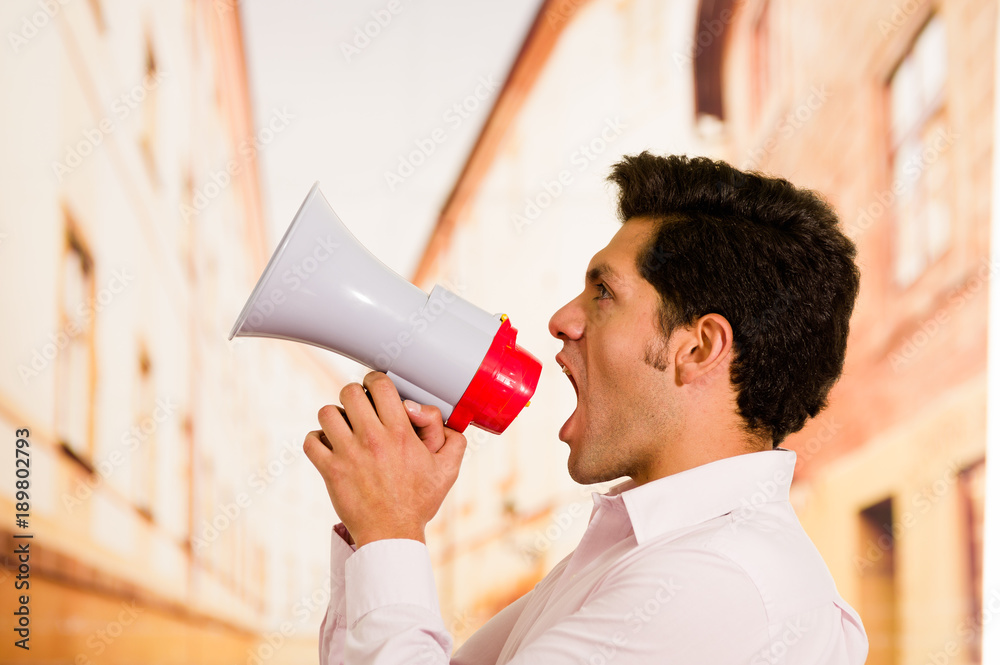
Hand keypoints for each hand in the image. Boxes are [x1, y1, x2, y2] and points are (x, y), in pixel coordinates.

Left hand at [303, 371, 466, 547]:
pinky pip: (311, 441)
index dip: (376, 382)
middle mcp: (373, 439)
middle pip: (349, 392)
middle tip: (360, 409)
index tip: (377, 392)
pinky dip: (317, 440)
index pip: (380, 385)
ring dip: (334, 417)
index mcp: (401, 433)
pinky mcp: (330, 470)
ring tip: (344, 428)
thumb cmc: (419, 502)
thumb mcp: (448, 470)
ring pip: (327, 412)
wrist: (392, 534)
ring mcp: (348, 454)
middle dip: (355, 396)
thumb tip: (444, 418)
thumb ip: (454, 439)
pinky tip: (330, 447)